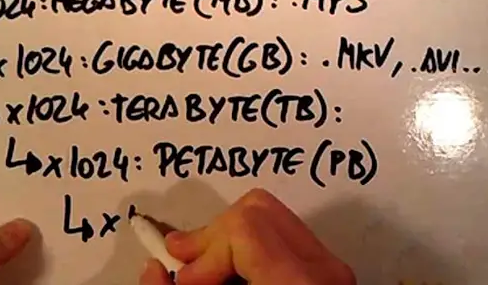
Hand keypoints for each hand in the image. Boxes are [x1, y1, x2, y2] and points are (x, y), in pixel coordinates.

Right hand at [140, 189, 355, 284]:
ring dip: (228, 242)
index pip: (245, 226)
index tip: (186, 280)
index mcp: (301, 283)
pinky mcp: (330, 273)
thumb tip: (155, 267)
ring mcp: (332, 268)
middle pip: (256, 209)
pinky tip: (233, 275)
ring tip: (205, 274)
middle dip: (213, 235)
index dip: (204, 247)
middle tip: (187, 270)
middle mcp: (325, 268)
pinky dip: (249, 252)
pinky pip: (282, 238)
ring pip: (269, 217)